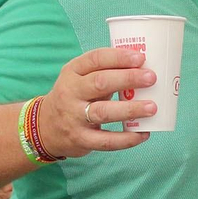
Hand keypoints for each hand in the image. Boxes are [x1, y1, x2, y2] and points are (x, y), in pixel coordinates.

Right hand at [36, 48, 157, 158]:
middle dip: (128, 79)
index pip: (95, 59)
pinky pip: (106, 140)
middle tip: (151, 78)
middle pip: (100, 83)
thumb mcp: (80, 79)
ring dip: (130, 109)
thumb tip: (145, 69)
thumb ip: (105, 73)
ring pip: (103, 112)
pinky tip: (144, 134)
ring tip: (152, 107)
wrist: (45, 128)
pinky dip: (127, 139)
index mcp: (72, 72)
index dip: (119, 57)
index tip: (141, 58)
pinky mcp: (80, 139)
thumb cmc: (75, 97)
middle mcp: (70, 92)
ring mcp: (74, 117)